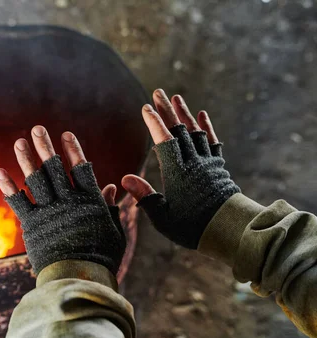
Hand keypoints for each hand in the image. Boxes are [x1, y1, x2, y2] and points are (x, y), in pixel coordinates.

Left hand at [0, 126, 125, 275]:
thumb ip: (110, 208)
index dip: (73, 150)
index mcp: (89, 202)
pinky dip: (8, 187)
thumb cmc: (101, 258)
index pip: (81, 169)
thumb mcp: (113, 231)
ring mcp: (48, 213)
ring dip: (26, 160)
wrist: (80, 280)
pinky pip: (18, 203)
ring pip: (36, 180)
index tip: (66, 134)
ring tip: (19, 142)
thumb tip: (110, 186)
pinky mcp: (32, 226)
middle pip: (55, 169)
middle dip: (45, 147)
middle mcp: (68, 202)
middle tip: (37, 129)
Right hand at [121, 89, 239, 248]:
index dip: (154, 123)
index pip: (164, 142)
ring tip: (177, 98)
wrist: (229, 229)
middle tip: (158, 92)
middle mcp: (193, 163)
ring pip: (195, 132)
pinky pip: (212, 142)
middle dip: (167, 110)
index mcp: (177, 173)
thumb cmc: (191, 227)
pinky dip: (207, 127)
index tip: (146, 108)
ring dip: (185, 114)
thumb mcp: (163, 217)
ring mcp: (207, 163)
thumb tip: (124, 179)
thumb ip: (145, 196)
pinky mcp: (218, 166)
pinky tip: (202, 115)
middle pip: (179, 130)